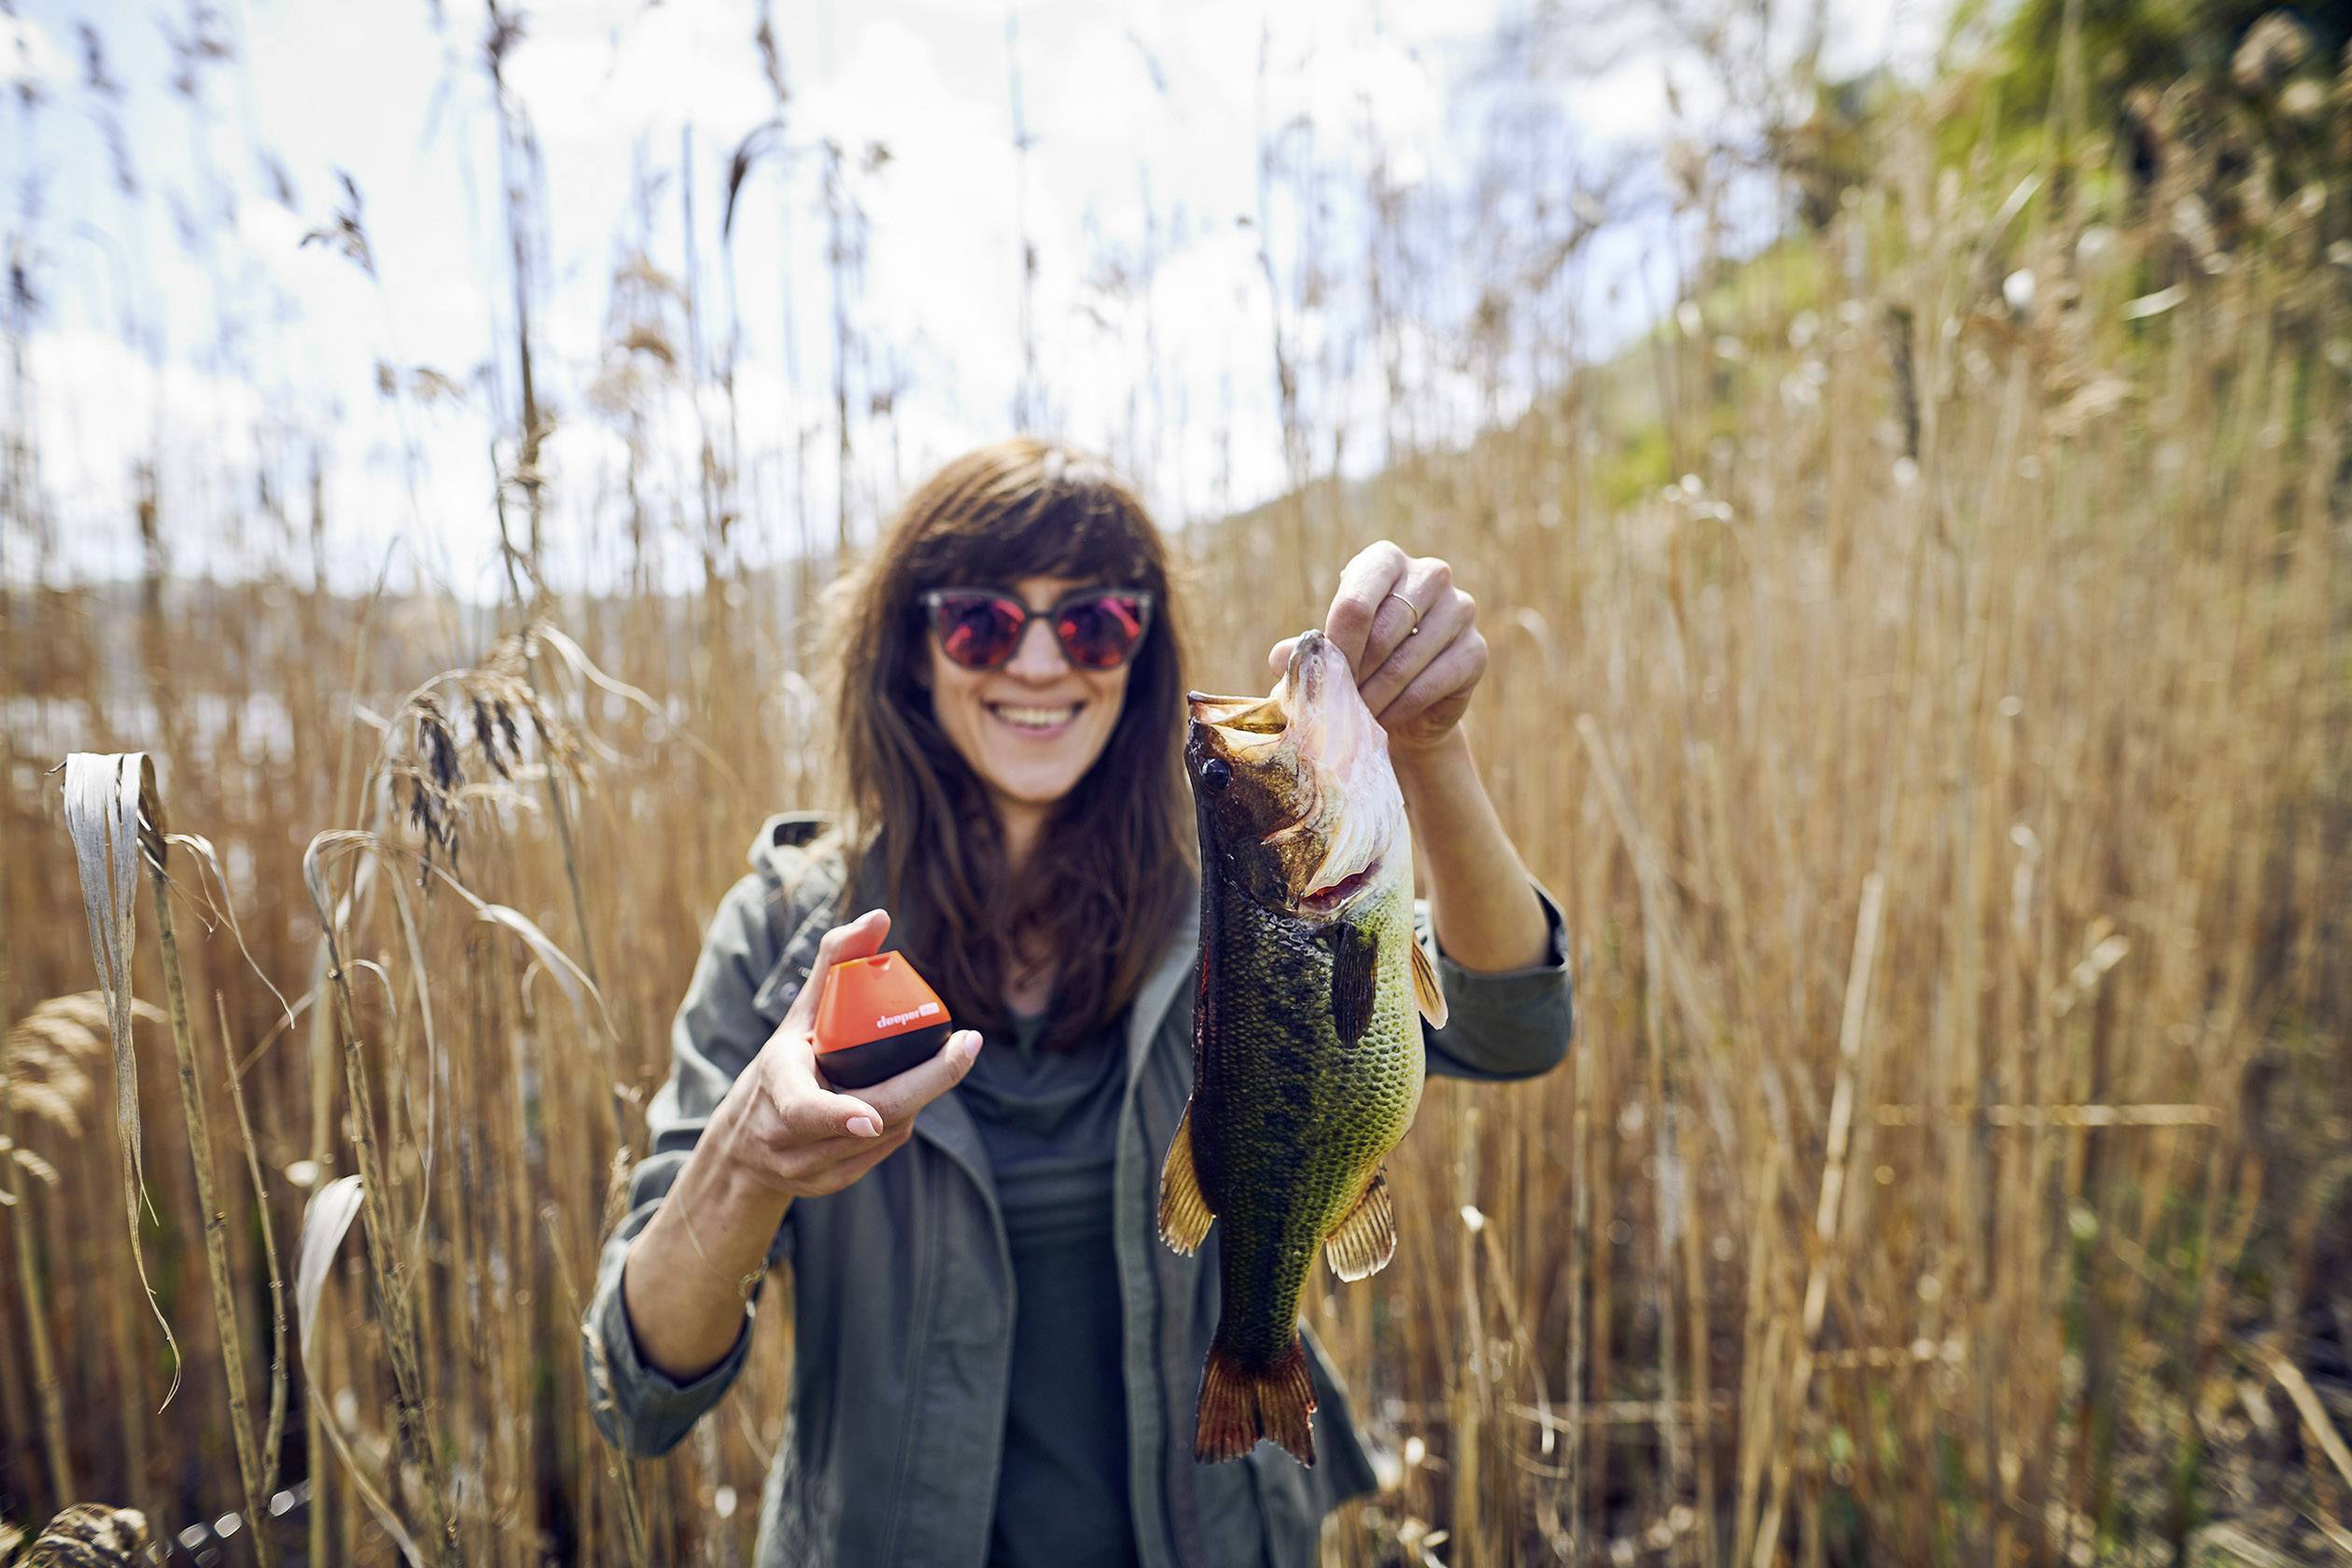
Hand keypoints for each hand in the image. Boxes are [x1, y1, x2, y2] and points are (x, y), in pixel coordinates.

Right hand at [714, 909, 980, 1198]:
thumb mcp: (800, 1014)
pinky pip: (885, 1151)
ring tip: (925, 1066)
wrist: (743, 1144)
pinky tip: (901, 1101)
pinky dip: (902, 1122)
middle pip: (873, 1120)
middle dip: (927, 1084)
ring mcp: (808, 1169)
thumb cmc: (782, 1066)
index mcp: (776, 1089)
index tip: (871, 1118)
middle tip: (966, 1046)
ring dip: (917, 1099)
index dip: (839, 1115)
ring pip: (888, 1133)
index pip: (804, 1110)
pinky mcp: (830, 1186)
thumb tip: (879, 916)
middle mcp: (787, 1138)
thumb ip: (836, 961)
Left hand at [1269, 540, 1486, 755]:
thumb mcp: (1327, 655)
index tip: (1322, 676)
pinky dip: (1400, 707)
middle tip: (1336, 703)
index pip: (1356, 600)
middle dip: (1354, 673)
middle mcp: (1429, 575)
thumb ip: (1303, 652)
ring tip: (1354, 716)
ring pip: (1406, 659)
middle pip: (1383, 630)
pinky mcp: (1476, 650)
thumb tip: (1280, 657)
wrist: (1404, 706)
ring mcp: (1460, 609)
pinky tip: (1382, 720)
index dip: (1336, 644)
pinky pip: (1432, 682)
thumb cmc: (1358, 667)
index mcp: (1385, 561)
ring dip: (1374, 695)